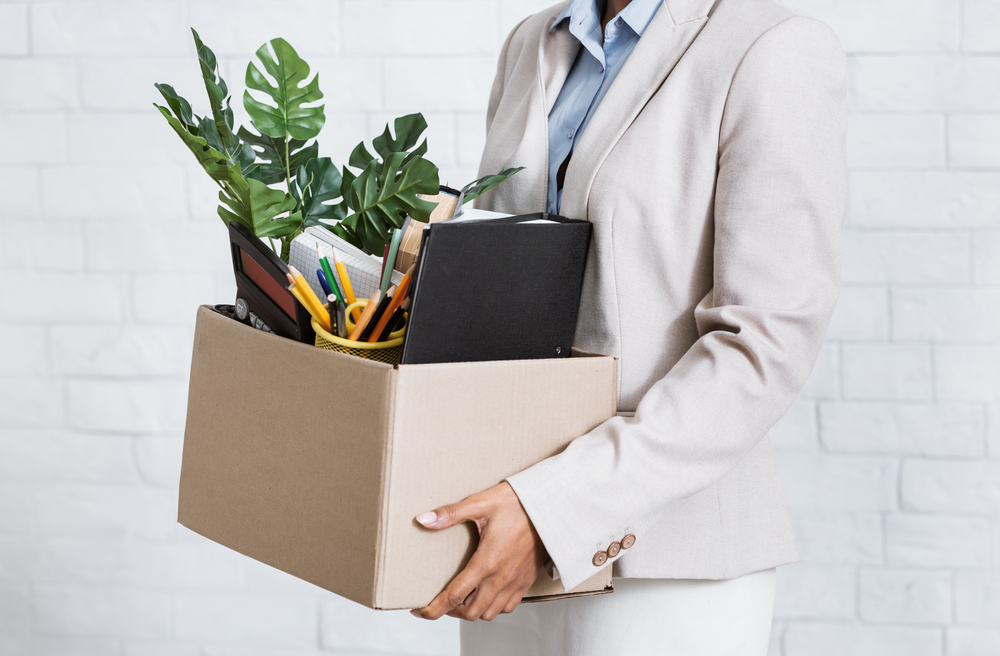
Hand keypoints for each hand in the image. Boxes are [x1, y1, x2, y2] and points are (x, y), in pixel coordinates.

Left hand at [410, 482, 547, 620]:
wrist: (551, 506)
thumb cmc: (517, 502)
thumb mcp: (481, 503)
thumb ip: (450, 513)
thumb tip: (423, 519)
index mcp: (487, 561)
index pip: (453, 596)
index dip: (432, 609)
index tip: (419, 610)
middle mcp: (501, 577)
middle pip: (470, 612)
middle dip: (451, 611)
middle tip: (441, 600)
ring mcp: (515, 581)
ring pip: (489, 613)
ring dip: (472, 610)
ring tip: (462, 598)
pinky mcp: (526, 581)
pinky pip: (507, 607)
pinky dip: (492, 607)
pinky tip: (485, 593)